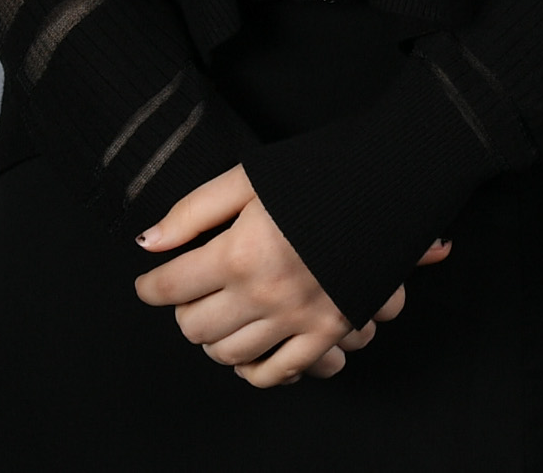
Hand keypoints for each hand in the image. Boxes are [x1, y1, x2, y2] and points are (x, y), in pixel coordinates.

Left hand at [132, 167, 451, 387]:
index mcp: (240, 252)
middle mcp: (265, 292)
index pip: (168, 288)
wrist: (393, 178)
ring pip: (228, 353)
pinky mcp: (328, 329)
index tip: (152, 282)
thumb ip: (194, 211)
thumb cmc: (323, 171)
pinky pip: (277, 371)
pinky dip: (256, 368)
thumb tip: (148, 244)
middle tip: (193, 292)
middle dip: (184, 310)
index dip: (150, 286)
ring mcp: (298, 315)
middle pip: (194, 326)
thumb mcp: (251, 177)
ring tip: (223, 315)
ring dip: (216, 338)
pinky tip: (253, 347)